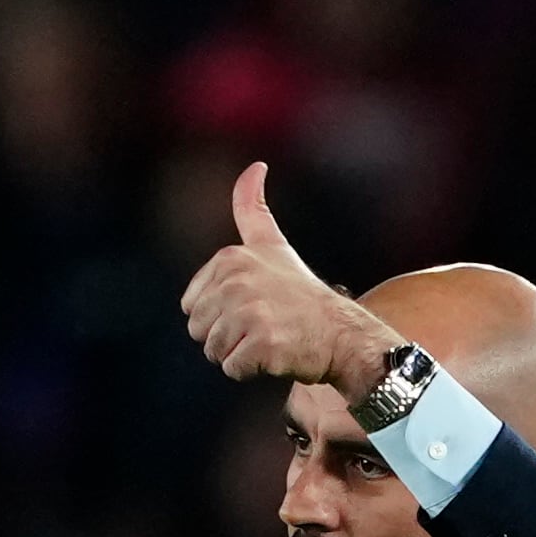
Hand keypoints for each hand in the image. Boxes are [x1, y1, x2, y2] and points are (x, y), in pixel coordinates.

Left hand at [178, 161, 401, 402]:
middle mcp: (237, 282)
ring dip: (239, 355)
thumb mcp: (272, 245)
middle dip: (227, 337)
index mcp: (231, 259)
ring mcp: (250, 313)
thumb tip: (255, 165)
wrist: (342, 335)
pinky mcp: (262, 343)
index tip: (256, 306)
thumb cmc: (302, 296)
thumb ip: (251, 207)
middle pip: (199, 329)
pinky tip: (276, 355)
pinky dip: (251, 371)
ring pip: (213, 351)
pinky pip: (232, 369)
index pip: (192, 305)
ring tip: (270, 340)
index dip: (221, 314)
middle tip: (264, 328)